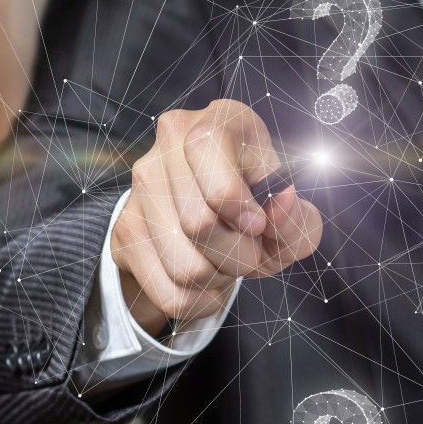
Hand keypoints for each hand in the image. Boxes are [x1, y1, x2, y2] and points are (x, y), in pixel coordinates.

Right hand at [111, 98, 322, 335]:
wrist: (216, 213)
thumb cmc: (259, 206)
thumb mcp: (290, 213)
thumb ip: (298, 216)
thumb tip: (281, 205)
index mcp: (218, 123)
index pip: (212, 167)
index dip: (239, 207)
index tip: (258, 226)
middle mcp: (168, 144)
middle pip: (199, 226)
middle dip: (240, 255)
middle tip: (251, 251)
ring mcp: (139, 186)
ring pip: (184, 266)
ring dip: (220, 279)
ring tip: (227, 260)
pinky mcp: (124, 229)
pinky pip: (168, 292)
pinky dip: (199, 300)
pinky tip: (207, 278)